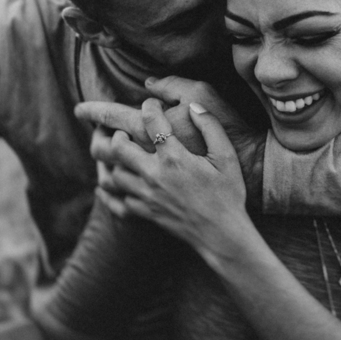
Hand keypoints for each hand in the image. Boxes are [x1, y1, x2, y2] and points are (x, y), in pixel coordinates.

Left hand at [100, 99, 250, 257]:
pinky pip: (118, 200)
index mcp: (175, 158)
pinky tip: (116, 183)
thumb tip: (194, 106)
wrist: (222, 234)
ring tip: (122, 154)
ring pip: (113, 173)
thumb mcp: (226, 157)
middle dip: (118, 132)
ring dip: (114, 161)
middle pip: (119, 147)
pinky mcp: (144, 213)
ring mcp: (146, 196)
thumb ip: (210, 126)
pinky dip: (112, 191)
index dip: (149, 107)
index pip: (150, 121)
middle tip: (124, 129)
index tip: (151, 105)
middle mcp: (155, 175)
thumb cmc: (228, 193)